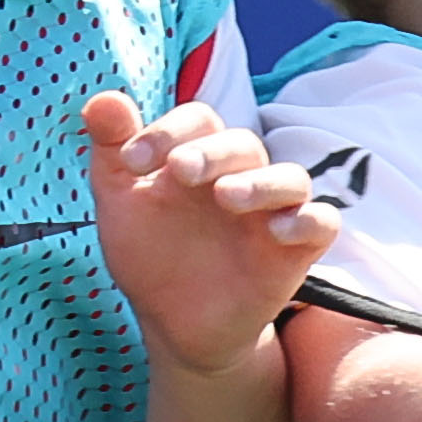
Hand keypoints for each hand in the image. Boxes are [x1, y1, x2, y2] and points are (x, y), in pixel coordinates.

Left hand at [81, 93, 342, 382]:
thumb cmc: (150, 253)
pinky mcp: (297, 249)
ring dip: (261, 183)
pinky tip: (276, 231)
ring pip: (290, 178)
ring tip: (226, 196)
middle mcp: (240, 175)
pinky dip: (306, 220)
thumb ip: (111, 149)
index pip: (198, 120)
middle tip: (180, 170)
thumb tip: (101, 99)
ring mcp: (272, 211)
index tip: (131, 161)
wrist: (172, 322)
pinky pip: (321, 223)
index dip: (167, 130)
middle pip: (243, 144)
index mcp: (199, 156)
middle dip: (211, 152)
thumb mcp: (119, 202)